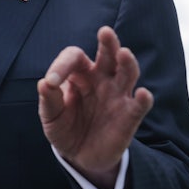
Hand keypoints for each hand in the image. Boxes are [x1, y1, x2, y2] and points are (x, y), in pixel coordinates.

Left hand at [37, 26, 153, 188]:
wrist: (79, 156)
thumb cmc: (63, 127)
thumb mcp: (50, 116)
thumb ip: (49, 100)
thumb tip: (45, 83)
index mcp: (79, 74)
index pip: (73, 58)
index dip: (61, 66)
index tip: (51, 82)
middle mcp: (101, 79)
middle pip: (108, 55)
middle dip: (108, 44)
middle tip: (105, 32)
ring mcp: (117, 96)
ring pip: (127, 74)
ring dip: (127, 63)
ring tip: (124, 53)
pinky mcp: (129, 116)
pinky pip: (139, 105)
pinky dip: (143, 99)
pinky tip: (143, 93)